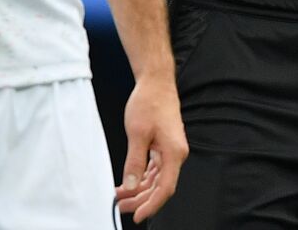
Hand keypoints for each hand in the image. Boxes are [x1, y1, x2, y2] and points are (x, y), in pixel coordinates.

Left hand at [116, 75, 187, 221]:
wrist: (156, 81)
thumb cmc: (149, 102)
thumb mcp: (137, 133)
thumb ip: (134, 162)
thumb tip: (131, 186)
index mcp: (174, 152)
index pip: (165, 188)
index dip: (151, 205)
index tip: (136, 215)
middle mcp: (176, 153)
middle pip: (161, 186)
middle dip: (141, 199)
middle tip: (121, 206)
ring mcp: (171, 149)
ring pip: (157, 178)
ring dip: (140, 189)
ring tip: (121, 195)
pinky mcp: (164, 145)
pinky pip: (155, 168)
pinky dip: (143, 177)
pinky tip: (130, 181)